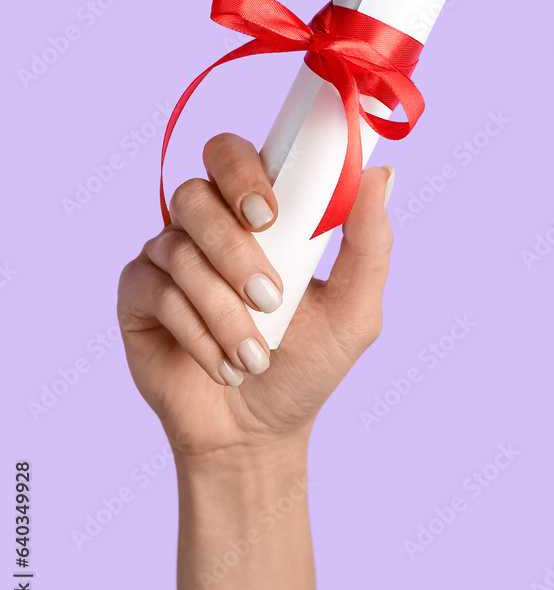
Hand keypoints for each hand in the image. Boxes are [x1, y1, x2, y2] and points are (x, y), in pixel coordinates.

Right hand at [117, 133, 394, 462]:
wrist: (258, 433)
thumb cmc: (307, 364)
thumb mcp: (353, 311)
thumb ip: (368, 243)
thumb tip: (379, 175)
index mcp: (256, 213)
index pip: (234, 156)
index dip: (243, 171)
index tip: (269, 213)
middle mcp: (206, 225)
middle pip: (195, 194)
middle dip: (231, 244)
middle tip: (268, 292)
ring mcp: (167, 257)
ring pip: (179, 251)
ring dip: (224, 310)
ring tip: (256, 357)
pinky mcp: (138, 295)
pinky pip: (158, 292)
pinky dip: (197, 333)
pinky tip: (223, 366)